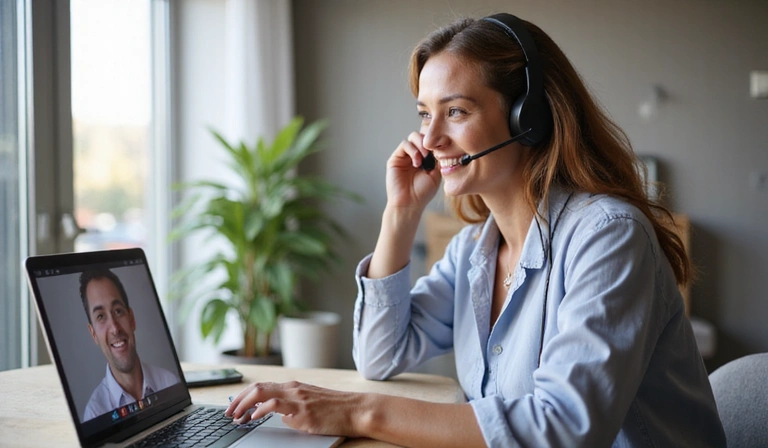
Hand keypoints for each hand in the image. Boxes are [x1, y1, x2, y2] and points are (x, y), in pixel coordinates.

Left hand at [225, 381, 365, 436]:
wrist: (356, 410)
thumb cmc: (336, 410)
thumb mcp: (310, 405)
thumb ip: (292, 408)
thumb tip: (279, 416)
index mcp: (293, 387)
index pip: (261, 386)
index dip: (243, 396)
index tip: (233, 406)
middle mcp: (293, 388)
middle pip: (257, 387)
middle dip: (237, 399)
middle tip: (228, 412)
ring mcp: (297, 397)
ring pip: (262, 392)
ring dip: (244, 405)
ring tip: (236, 417)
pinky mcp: (303, 409)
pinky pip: (275, 404)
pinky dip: (260, 410)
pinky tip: (254, 417)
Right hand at [386, 132, 440, 209]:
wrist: (409, 204)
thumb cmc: (422, 193)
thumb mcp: (436, 174)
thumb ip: (437, 159)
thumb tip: (440, 145)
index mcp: (425, 158)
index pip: (430, 142)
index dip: (437, 141)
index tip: (443, 148)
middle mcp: (414, 155)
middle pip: (422, 135)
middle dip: (428, 141)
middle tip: (432, 153)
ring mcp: (404, 156)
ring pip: (413, 137)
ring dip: (421, 145)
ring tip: (424, 158)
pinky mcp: (395, 158)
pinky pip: (404, 144)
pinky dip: (413, 150)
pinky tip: (417, 163)